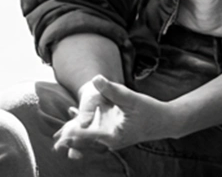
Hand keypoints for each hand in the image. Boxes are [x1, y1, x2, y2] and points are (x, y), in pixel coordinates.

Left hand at [53, 75, 180, 156]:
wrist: (166, 121)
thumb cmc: (151, 111)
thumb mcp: (132, 99)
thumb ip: (112, 90)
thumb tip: (95, 78)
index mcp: (113, 136)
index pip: (86, 137)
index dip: (72, 135)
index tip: (60, 136)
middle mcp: (111, 141)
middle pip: (85, 141)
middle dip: (71, 140)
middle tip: (55, 142)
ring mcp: (113, 139)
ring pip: (89, 139)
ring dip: (76, 134)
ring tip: (59, 137)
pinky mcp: (115, 134)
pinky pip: (96, 133)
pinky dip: (86, 127)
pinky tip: (75, 116)